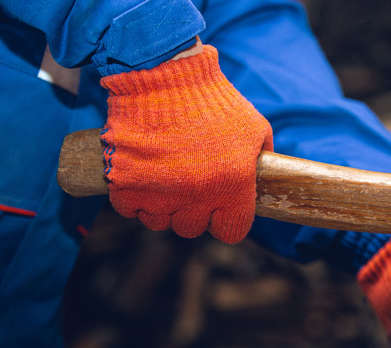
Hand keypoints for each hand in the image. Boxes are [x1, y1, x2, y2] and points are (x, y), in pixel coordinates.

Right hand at [100, 43, 272, 242]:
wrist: (163, 72)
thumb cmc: (212, 98)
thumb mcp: (253, 126)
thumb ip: (261, 157)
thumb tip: (265, 175)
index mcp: (232, 188)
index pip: (231, 231)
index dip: (225, 219)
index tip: (220, 205)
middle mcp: (196, 198)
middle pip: (192, 228)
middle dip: (192, 210)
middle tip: (188, 184)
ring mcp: (159, 194)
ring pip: (160, 221)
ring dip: (162, 205)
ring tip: (163, 177)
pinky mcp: (125, 184)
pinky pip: (130, 209)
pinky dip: (133, 197)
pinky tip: (141, 175)